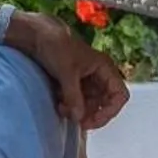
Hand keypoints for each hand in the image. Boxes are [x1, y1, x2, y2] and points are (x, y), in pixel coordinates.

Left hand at [7, 12, 130, 130]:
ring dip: (78, 111)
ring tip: (63, 109)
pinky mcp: (74, 83)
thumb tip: (79, 118)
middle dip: (91, 114)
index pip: (119, 95)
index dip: (110, 111)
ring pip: (90, 104)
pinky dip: (71, 106)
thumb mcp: (67, 73)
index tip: (93, 121)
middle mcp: (99, 75)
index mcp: (105, 68)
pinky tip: (60, 104)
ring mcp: (87, 80)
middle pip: (105, 103)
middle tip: (77, 121)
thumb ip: (74, 96)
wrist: (38, 36)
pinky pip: (78, 101)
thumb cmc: (56, 46)